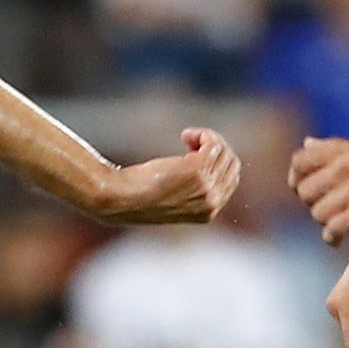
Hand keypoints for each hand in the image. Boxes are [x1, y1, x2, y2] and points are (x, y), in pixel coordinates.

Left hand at [90, 128, 241, 224]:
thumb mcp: (171, 199)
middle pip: (230, 164)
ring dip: (207, 139)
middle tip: (191, 142)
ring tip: (186, 138)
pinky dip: (203, 134)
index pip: (230, 180)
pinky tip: (185, 135)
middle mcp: (212, 202)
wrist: (118, 200)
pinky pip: (212, 144)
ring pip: (222, 152)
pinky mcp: (196, 170)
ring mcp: (206, 187)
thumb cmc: (136, 198)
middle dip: (215, 148)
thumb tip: (207, 161)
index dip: (218, 162)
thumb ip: (192, 190)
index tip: (196, 152)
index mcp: (208, 213)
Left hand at [290, 137, 348, 243]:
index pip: (299, 161)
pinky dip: (331, 238)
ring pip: (318, 213)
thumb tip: (306, 143)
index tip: (302, 190)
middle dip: (312, 205)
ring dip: (324, 223)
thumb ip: (333, 149)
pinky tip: (336, 239)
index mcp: (344, 149)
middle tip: (327, 210)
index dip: (296, 178)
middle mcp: (347, 166)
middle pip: (305, 192)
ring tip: (337, 223)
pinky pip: (334, 229)